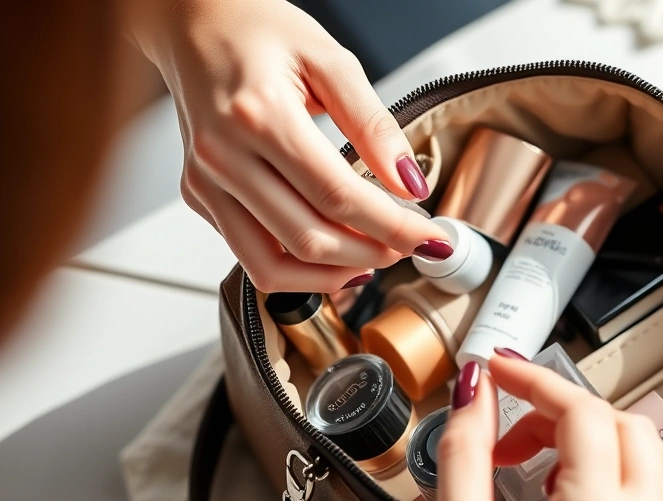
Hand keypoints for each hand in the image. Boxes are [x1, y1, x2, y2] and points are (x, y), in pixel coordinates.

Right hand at [134, 0, 450, 292]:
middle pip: (309, 239)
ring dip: (333, 275)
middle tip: (409, 245)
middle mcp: (223, 155)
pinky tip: (334, 253)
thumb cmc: (257, 31)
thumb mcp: (330, 60)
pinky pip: (250, 254)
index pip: (338, 196)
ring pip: (272, 266)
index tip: (430, 238)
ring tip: (375, 256)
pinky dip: (297, 267)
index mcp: (259, 115)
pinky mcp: (199, 195)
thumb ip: (374, 123)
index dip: (393, 226)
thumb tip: (410, 182)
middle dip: (372, 253)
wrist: (193, 21)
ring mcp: (205, 182)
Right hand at [433, 354, 662, 500]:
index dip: (534, 380)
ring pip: (658, 449)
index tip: (505, 374)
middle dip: (559, 415)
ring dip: (605, 439)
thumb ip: (462, 456)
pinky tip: (610, 489)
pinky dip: (651, 471)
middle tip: (515, 441)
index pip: (577, 409)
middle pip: (617, 421)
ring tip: (559, 470)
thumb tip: (474, 395)